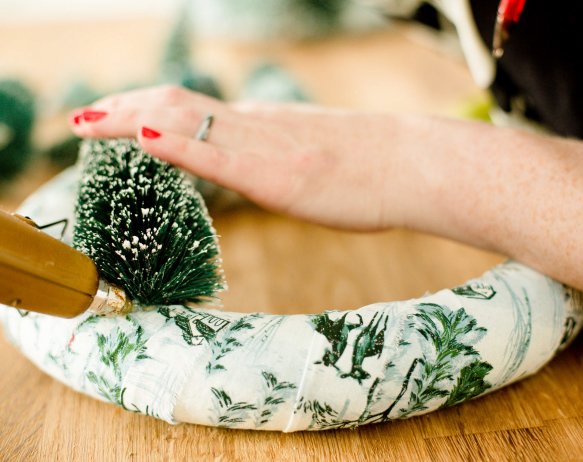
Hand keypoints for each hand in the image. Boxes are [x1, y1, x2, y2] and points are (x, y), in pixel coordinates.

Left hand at [69, 85, 413, 230]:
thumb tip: (256, 162)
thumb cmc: (371, 165)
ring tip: (86, 123)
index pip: (190, 107)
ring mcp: (265, 149)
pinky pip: (219, 158)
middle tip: (79, 117)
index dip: (142, 106)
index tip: (111, 115)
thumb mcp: (311, 150)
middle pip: (174, 105)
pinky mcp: (279, 179)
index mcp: (262, 124)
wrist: (411, 164)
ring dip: (128, 119)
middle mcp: (256, 127)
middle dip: (119, 107)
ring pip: (186, 122)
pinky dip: (177, 146)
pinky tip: (142, 136)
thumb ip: (275, 152)